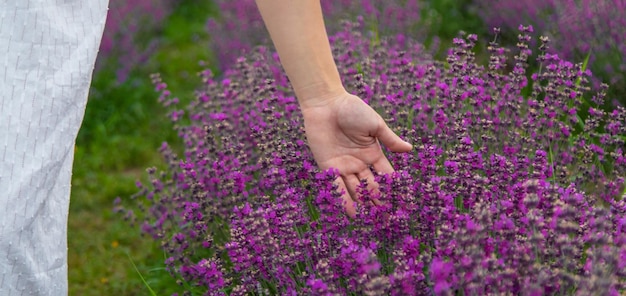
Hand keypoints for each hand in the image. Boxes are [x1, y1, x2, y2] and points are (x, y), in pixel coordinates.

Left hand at [301, 92, 411, 216]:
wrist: (326, 104)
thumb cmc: (352, 109)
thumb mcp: (375, 125)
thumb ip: (390, 140)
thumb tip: (410, 150)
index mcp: (373, 154)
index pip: (386, 176)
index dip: (395, 190)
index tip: (404, 204)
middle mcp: (359, 163)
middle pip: (371, 187)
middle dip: (380, 202)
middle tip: (389, 219)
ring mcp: (344, 166)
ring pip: (356, 190)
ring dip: (364, 204)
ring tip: (373, 220)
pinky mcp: (328, 166)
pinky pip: (337, 186)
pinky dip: (345, 199)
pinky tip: (353, 212)